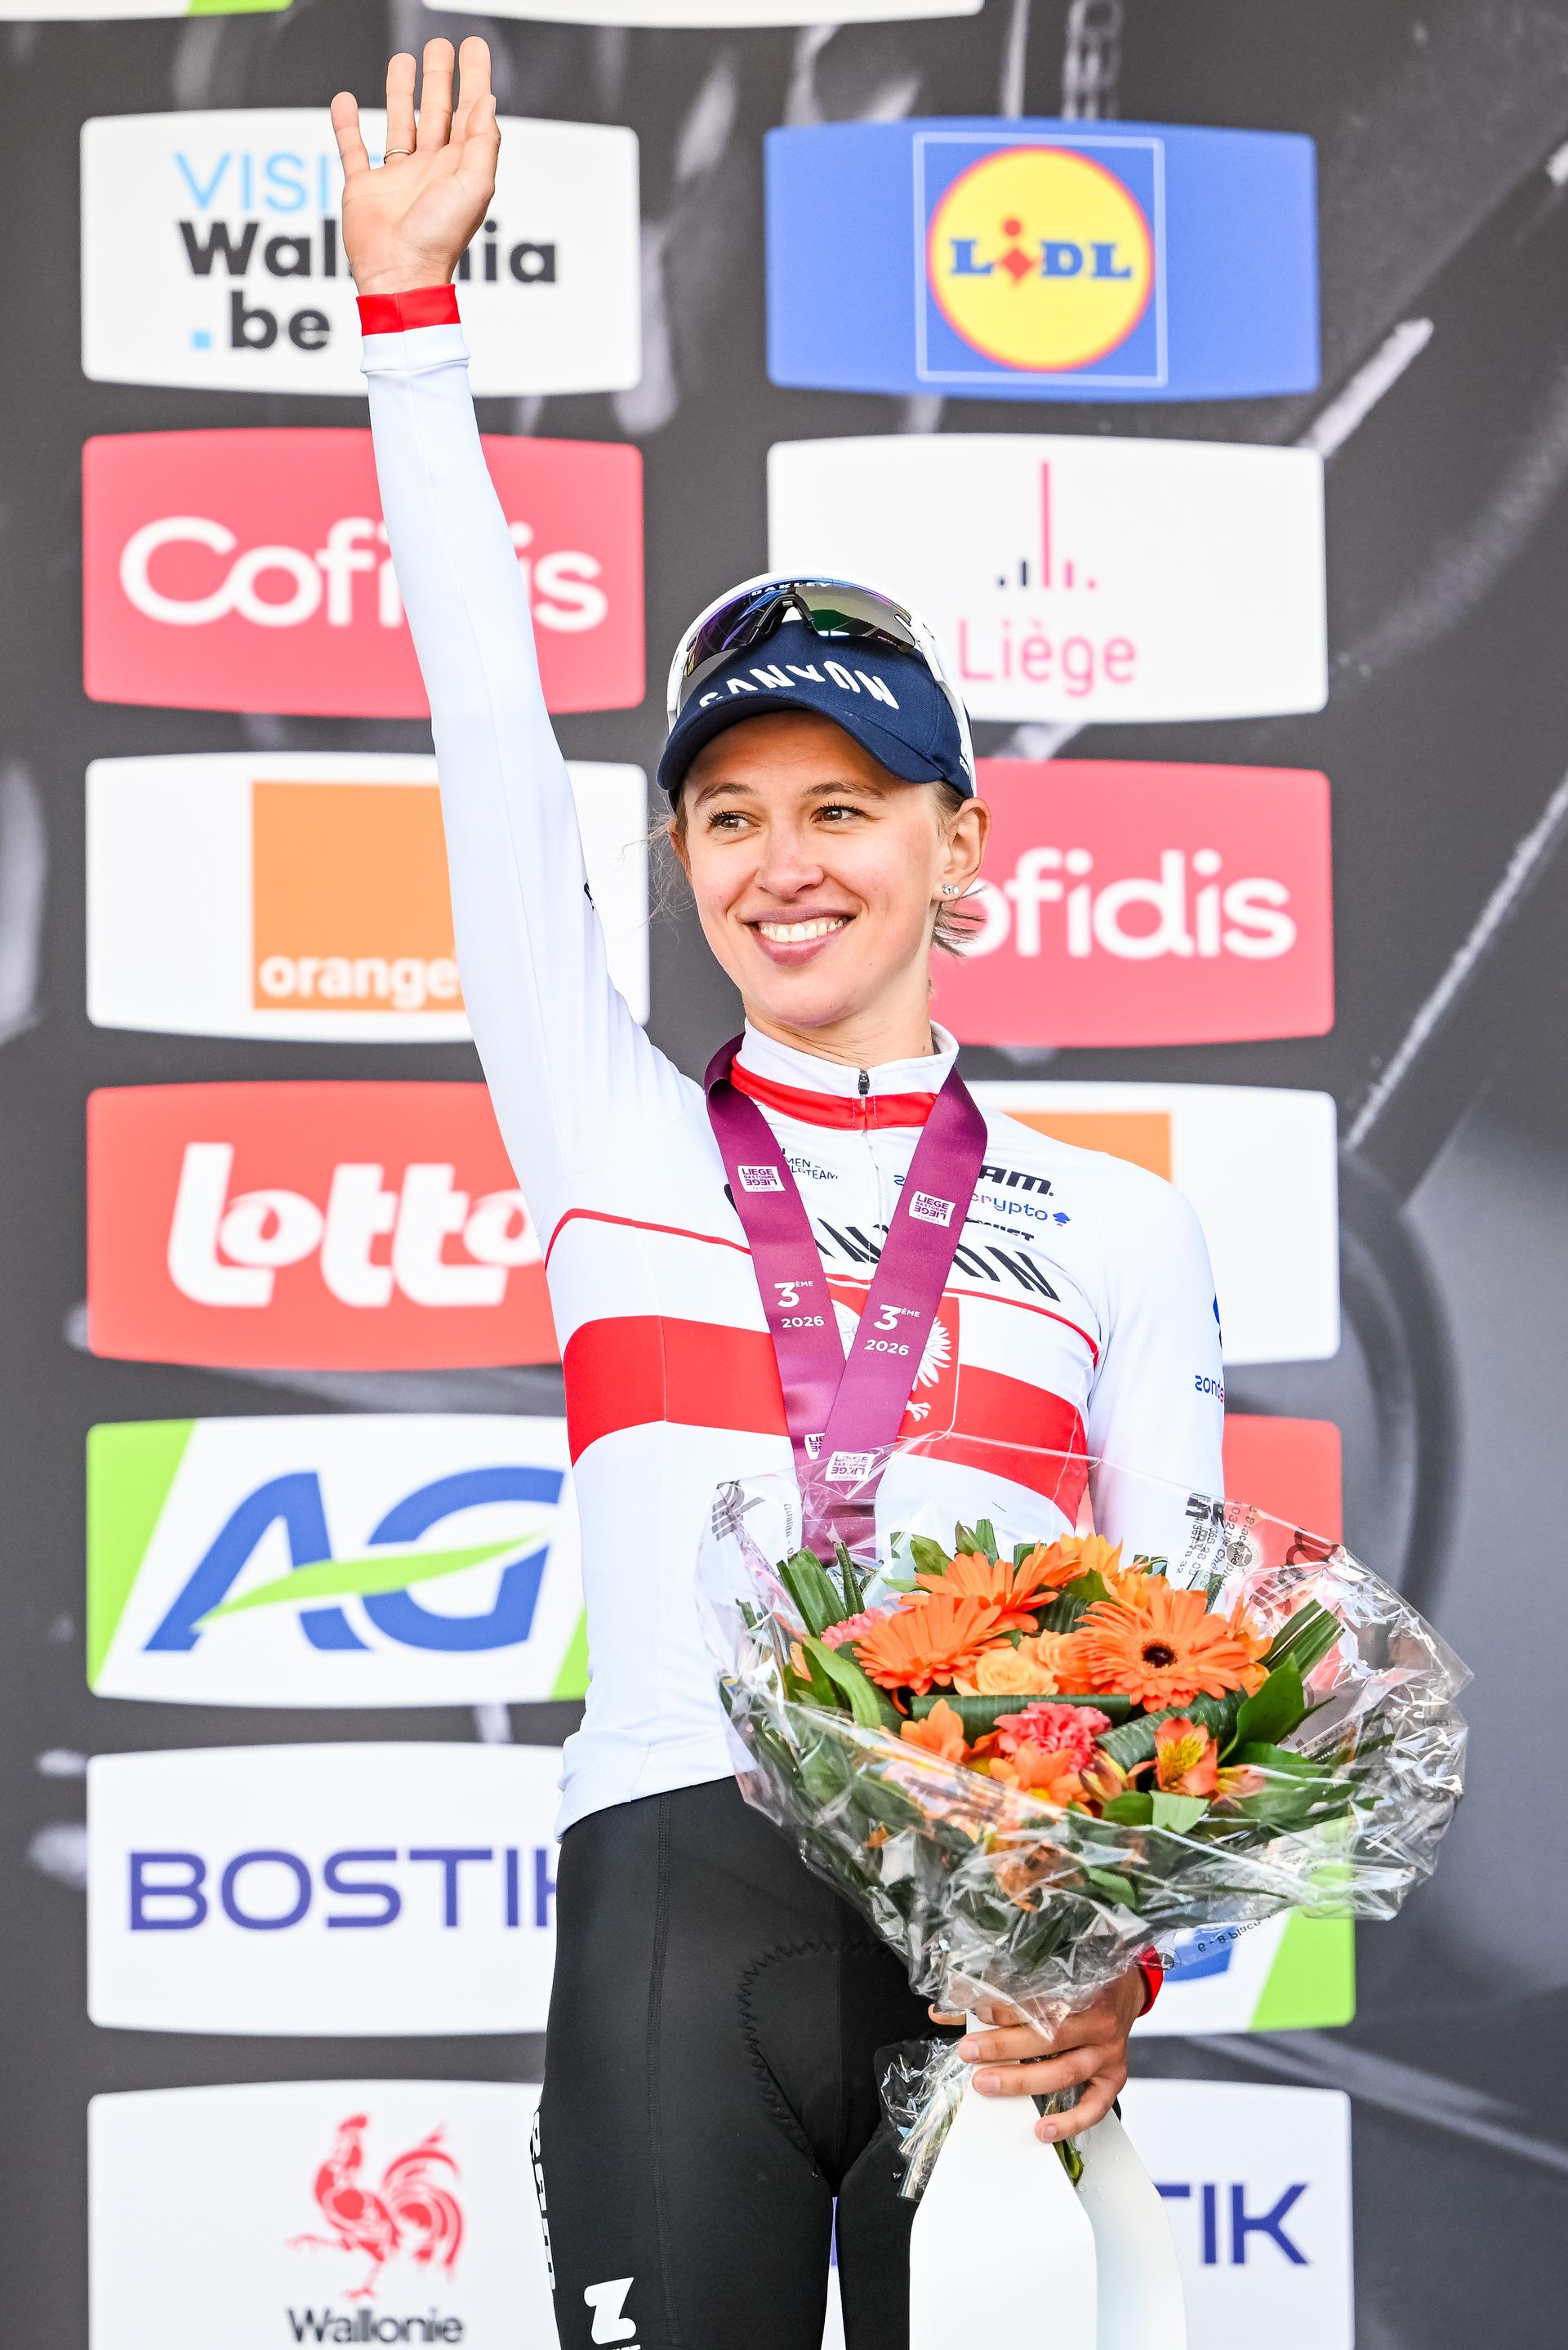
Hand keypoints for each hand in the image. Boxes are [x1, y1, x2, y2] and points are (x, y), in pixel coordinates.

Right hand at [331, 36, 498, 296]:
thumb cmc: (439, 239)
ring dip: (400, 92)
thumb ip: (482, 142)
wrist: (399, 274)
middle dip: (439, 77)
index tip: (473, 47)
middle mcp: (429, 169)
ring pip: (398, 123)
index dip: (473, 78)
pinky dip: (347, 125)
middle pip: (436, 112)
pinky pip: (353, 149)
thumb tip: (487, 100)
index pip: (469, 113)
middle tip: (440, 46)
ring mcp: (396, 178)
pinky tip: (345, 100)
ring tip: (403, 60)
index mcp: (459, 168)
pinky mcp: (364, 188)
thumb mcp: (474, 187)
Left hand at [929, 1965, 1145, 2142]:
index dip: (1007, 2007)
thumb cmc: (1083, 1979)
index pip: (1042, 1999)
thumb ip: (1000, 1989)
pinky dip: (1070, 2122)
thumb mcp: (1049, 1973)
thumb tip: (946, 2006)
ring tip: (987, 2083)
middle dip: (1005, 2046)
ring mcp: (1107, 2051)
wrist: (1126, 1987)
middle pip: (1049, 2037)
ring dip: (1022, 2081)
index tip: (977, 2011)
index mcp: (1083, 1987)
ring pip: (1064, 2071)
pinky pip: (1094, 2107)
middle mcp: (1097, 2021)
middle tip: (970, 2051)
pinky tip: (1043, 2129)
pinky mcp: (1113, 2077)